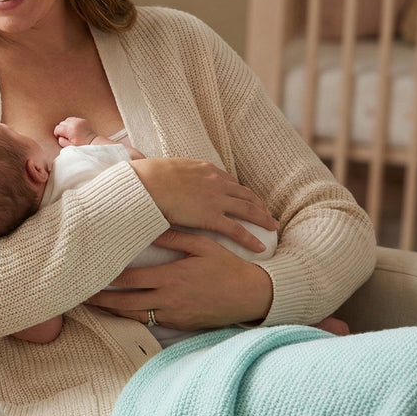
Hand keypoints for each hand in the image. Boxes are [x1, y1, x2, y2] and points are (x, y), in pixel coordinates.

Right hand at [54, 117, 95, 146]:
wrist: (92, 143)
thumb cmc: (81, 146)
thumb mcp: (69, 146)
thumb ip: (61, 141)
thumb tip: (59, 137)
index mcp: (70, 130)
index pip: (58, 128)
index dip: (57, 134)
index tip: (60, 138)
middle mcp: (74, 123)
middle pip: (61, 124)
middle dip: (62, 130)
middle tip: (66, 136)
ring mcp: (79, 120)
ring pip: (66, 120)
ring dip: (66, 126)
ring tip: (70, 132)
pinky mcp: (82, 120)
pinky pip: (73, 119)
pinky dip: (72, 123)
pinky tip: (74, 129)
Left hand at [85, 229, 273, 329]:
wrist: (252, 296)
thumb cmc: (227, 267)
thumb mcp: (203, 246)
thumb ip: (175, 237)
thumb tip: (150, 226)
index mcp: (171, 277)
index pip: (131, 279)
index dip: (108, 277)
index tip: (92, 271)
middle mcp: (169, 299)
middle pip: (125, 302)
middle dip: (102, 300)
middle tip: (81, 296)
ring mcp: (174, 314)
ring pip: (135, 316)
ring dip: (113, 312)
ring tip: (94, 306)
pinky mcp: (180, 324)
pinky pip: (150, 322)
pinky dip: (133, 318)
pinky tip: (121, 313)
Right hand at [129, 157, 276, 252]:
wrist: (144, 184)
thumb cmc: (145, 176)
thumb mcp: (161, 167)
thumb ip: (168, 172)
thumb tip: (155, 170)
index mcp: (205, 168)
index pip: (229, 181)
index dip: (240, 191)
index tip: (245, 199)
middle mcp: (216, 182)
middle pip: (245, 194)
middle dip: (258, 204)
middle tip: (266, 214)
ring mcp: (216, 199)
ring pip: (248, 209)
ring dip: (263, 219)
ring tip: (272, 227)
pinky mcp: (211, 216)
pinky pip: (237, 230)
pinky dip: (250, 239)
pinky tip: (259, 247)